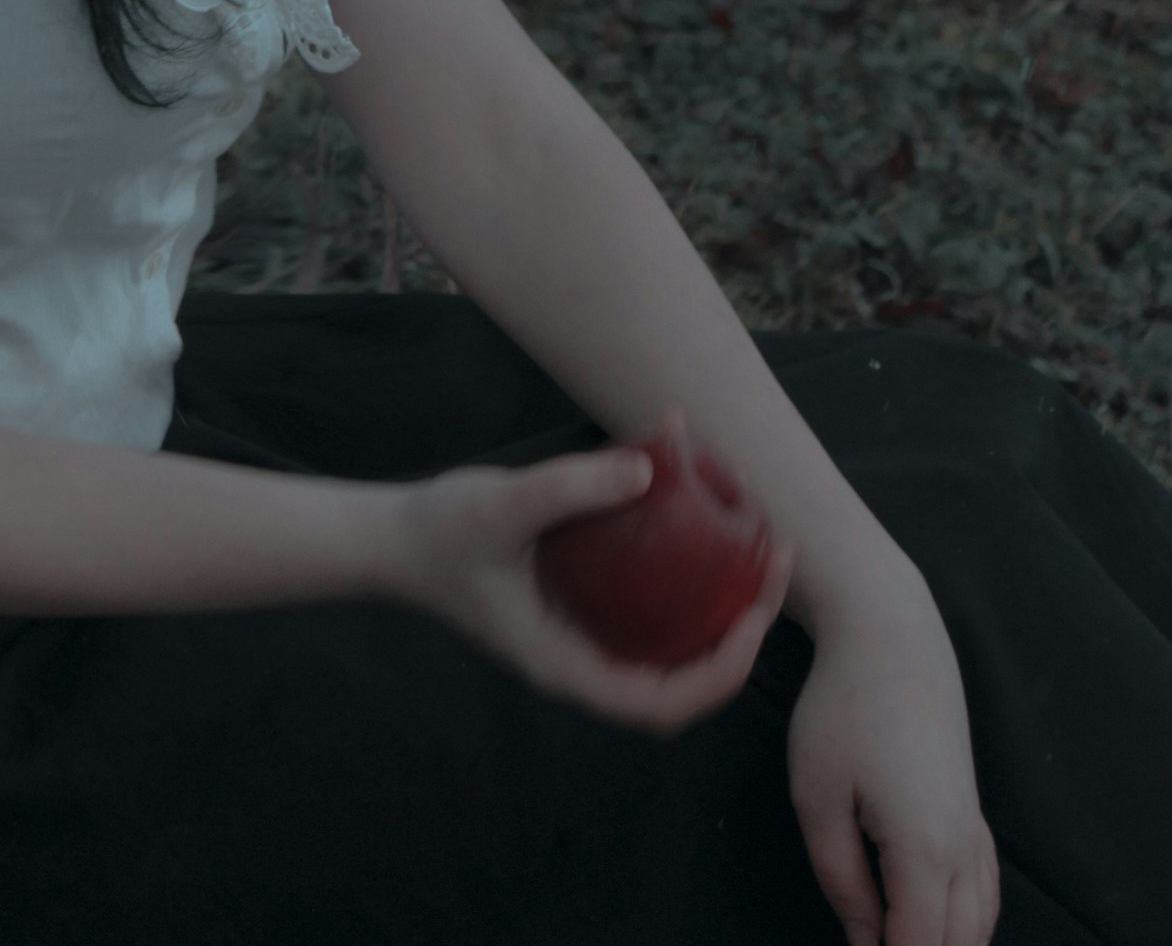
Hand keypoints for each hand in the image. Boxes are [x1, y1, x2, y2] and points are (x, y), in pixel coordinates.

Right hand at [386, 440, 794, 731]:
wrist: (395, 539)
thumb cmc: (441, 531)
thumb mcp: (502, 503)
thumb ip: (572, 486)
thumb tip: (651, 468)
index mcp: (566, 667)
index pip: (663, 701)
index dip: (721, 671)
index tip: (755, 616)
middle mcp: (583, 661)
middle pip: (682, 675)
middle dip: (740, 628)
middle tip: (776, 559)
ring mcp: (583, 635)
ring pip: (670, 641)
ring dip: (719, 602)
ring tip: (758, 541)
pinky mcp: (580, 604)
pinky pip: (646, 605)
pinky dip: (682, 575)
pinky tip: (699, 520)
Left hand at [786, 572, 999, 945]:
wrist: (892, 638)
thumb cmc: (843, 710)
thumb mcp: (818, 798)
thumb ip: (842, 882)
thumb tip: (864, 944)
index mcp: (924, 850)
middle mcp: (963, 850)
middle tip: (867, 945)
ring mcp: (976, 831)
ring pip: (977, 927)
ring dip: (942, 944)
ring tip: (891, 934)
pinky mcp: (974, 815)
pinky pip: (984, 893)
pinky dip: (964, 923)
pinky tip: (931, 923)